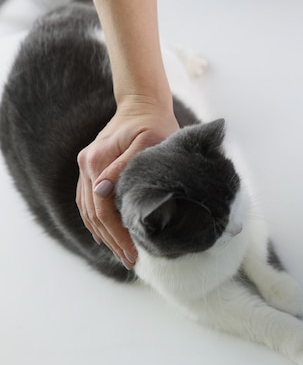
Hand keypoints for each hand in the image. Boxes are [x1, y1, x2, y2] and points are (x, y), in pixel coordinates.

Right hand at [76, 96, 178, 268]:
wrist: (143, 104)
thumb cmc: (154, 123)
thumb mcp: (147, 143)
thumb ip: (124, 166)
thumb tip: (101, 191)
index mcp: (97, 161)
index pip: (103, 209)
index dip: (117, 234)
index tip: (133, 252)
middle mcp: (87, 165)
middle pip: (93, 214)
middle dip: (111, 240)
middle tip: (130, 260)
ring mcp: (86, 166)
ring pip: (87, 211)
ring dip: (103, 234)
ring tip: (121, 254)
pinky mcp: (92, 167)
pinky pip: (89, 201)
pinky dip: (97, 221)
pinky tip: (109, 235)